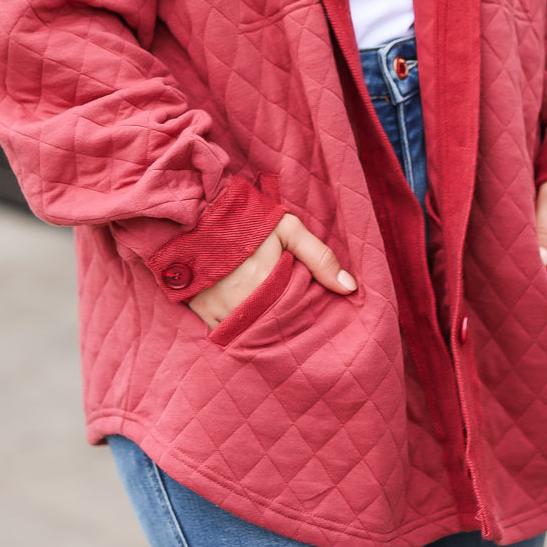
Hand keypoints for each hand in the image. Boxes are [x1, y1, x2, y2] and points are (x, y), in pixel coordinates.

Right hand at [187, 213, 356, 327]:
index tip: (302, 317)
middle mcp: (244, 304)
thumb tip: (350, 288)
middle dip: (278, 329)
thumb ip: (320, 257)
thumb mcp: (288, 229)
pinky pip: (221, 332)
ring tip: (263, 323)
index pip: (292, 319)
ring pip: (245, 335)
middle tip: (283, 321)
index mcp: (268, 285)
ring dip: (254, 331)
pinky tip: (240, 321)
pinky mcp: (201, 311)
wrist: (197, 212)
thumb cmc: (246, 219)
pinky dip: (231, 330)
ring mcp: (220, 309)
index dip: (299, 320)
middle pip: (269, 331)